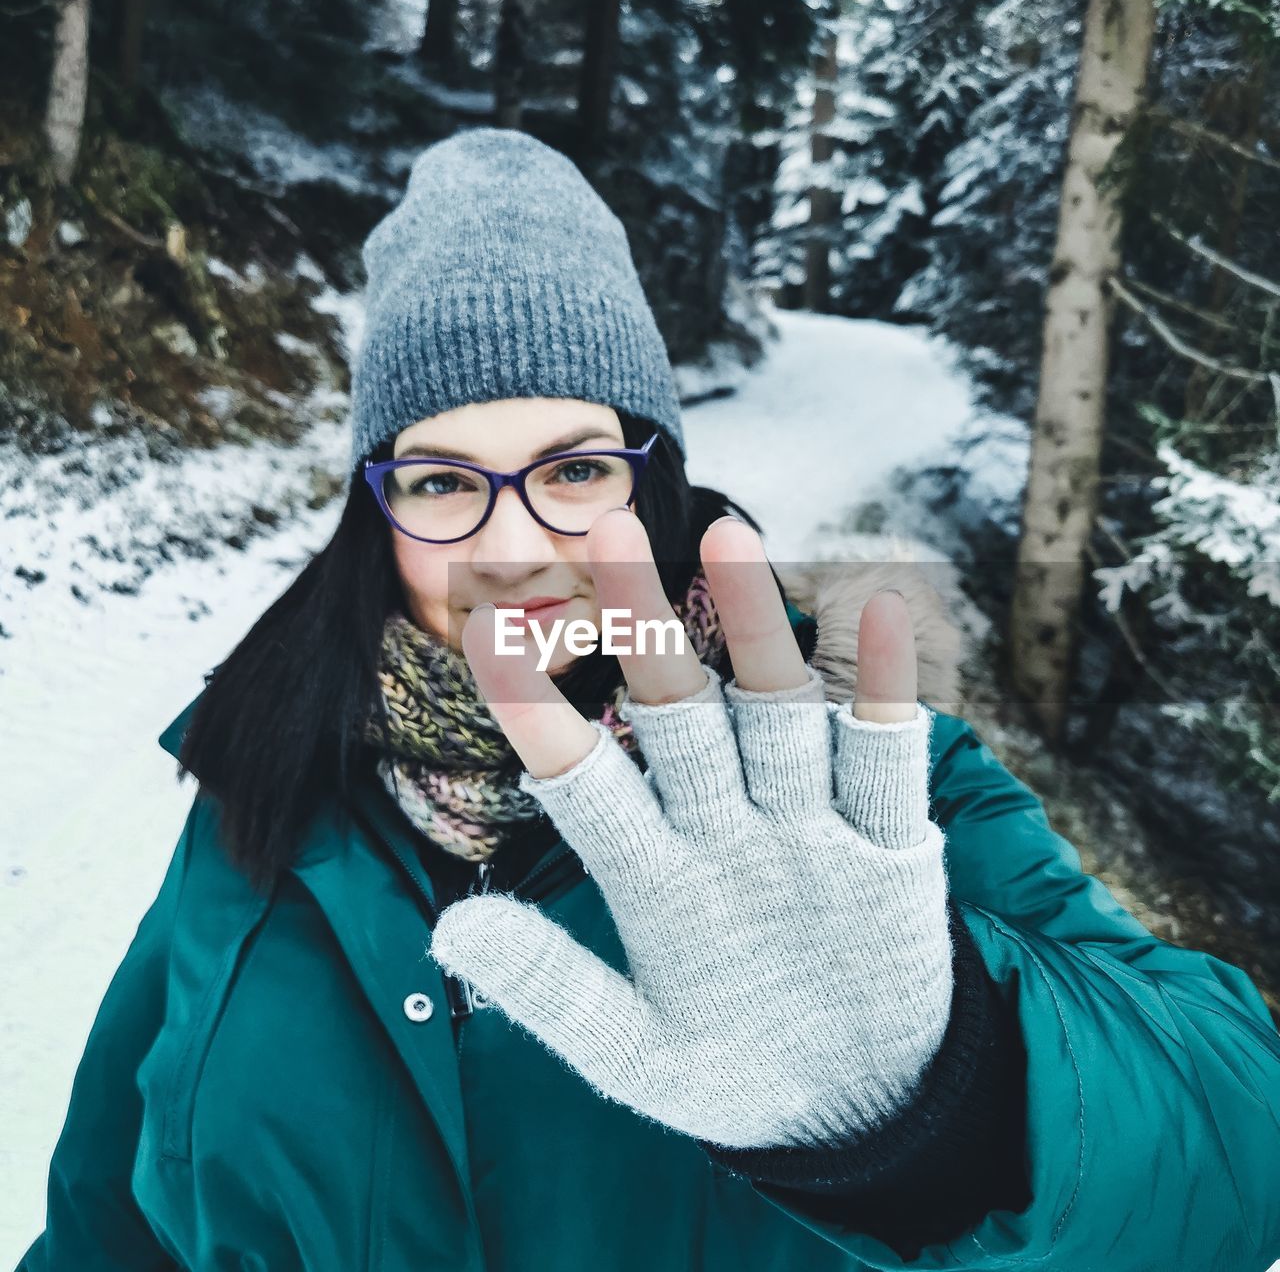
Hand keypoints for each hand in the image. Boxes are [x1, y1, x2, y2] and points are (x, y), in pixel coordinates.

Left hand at [429, 511, 952, 1149]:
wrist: (851, 1103)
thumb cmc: (735, 1072)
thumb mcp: (637, 1051)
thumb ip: (554, 990)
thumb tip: (448, 925)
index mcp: (656, 874)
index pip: (587, 780)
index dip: (539, 711)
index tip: (484, 633)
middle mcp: (726, 828)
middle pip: (682, 714)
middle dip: (646, 629)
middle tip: (603, 528)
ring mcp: (808, 828)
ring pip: (779, 714)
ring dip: (757, 633)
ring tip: (730, 540)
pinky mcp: (889, 844)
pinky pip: (886, 759)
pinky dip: (883, 694)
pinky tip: (878, 612)